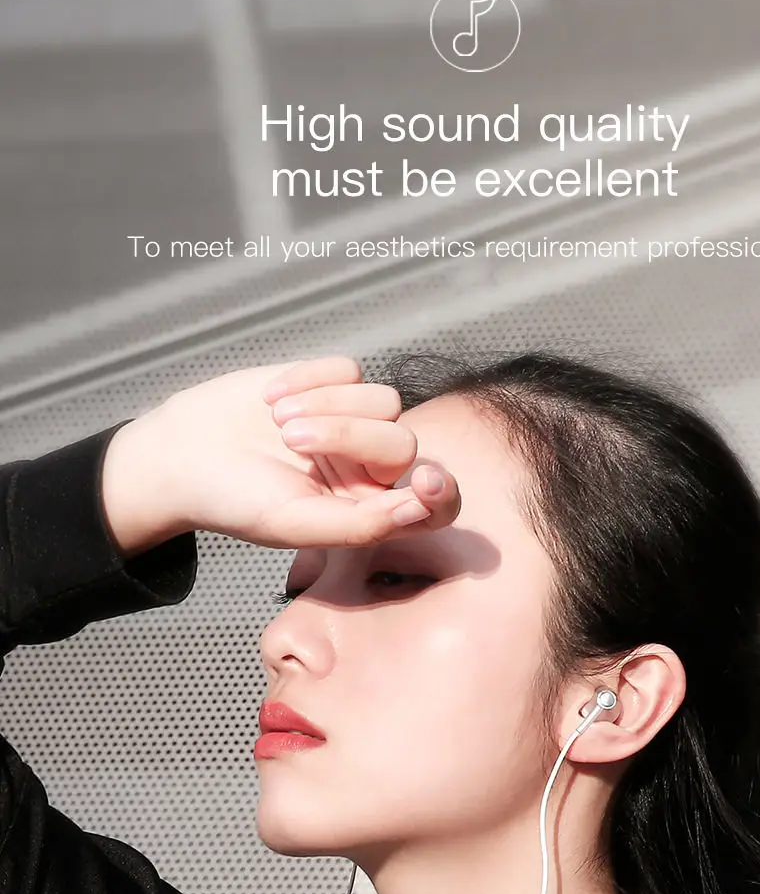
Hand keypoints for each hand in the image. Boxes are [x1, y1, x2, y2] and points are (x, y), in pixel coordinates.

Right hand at [100, 355, 459, 556]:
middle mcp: (371, 467)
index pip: (435, 502)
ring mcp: (354, 422)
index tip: (424, 480)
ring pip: (383, 399)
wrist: (184, 453)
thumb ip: (361, 524)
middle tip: (291, 440)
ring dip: (326, 405)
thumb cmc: (236, 501)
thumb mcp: (295, 524)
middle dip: (348, 435)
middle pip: (403, 441)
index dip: (440, 491)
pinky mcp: (330, 383)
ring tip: (278, 423)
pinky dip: (309, 379)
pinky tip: (269, 400)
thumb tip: (419, 508)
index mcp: (370, 510)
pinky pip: (349, 369)